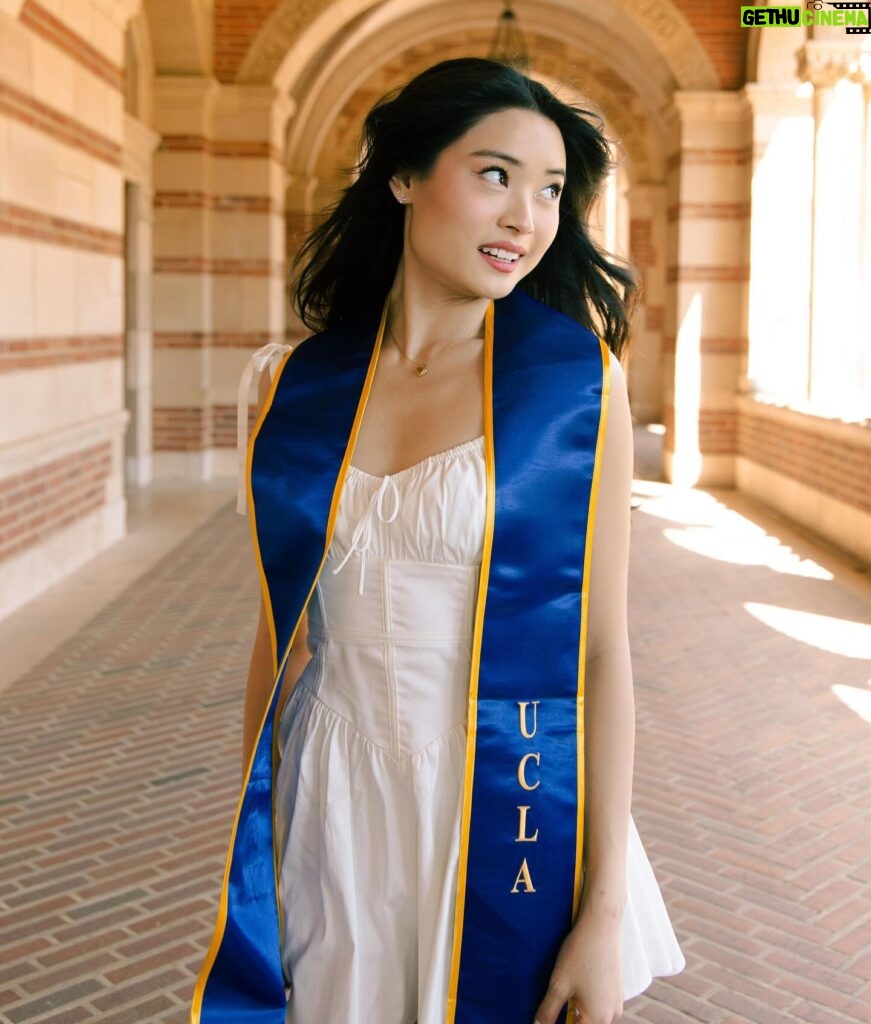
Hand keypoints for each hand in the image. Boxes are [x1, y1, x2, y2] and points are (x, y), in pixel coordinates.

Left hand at [532, 908, 623, 1023]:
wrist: (601, 925)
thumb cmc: (581, 953)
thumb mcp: (558, 984)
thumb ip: (547, 1011)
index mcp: (598, 1019)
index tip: (546, 1018)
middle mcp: (611, 1016)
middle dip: (567, 1020)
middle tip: (552, 1009)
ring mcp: (616, 1004)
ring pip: (592, 1019)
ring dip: (576, 1014)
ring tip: (563, 999)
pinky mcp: (616, 992)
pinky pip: (599, 1008)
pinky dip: (586, 1005)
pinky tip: (575, 990)